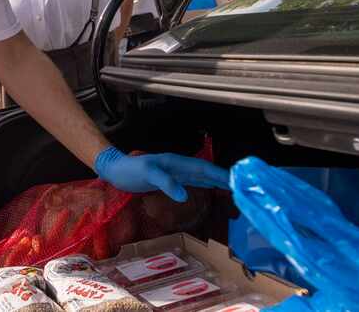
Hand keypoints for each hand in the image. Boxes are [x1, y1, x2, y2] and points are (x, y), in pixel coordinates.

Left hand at [94, 147, 228, 201]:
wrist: (116, 170)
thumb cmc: (130, 171)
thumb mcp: (147, 174)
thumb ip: (165, 183)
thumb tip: (183, 195)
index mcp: (176, 162)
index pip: (204, 168)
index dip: (220, 174)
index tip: (236, 180)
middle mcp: (179, 166)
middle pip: (206, 172)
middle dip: (224, 178)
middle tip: (242, 187)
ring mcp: (176, 172)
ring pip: (202, 176)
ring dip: (217, 181)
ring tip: (233, 188)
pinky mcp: (171, 180)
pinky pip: (193, 181)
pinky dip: (205, 185)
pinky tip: (212, 188)